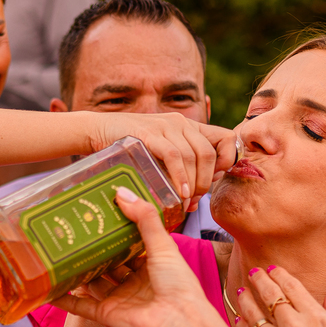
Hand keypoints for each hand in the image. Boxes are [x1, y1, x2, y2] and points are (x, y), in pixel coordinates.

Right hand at [53, 188, 214, 326]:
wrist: (178, 323)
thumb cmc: (179, 285)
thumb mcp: (163, 245)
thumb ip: (144, 219)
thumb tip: (121, 193)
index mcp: (152, 266)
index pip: (130, 245)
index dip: (116, 232)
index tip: (100, 215)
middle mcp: (135, 283)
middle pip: (109, 263)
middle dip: (94, 250)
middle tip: (75, 231)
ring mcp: (119, 299)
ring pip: (93, 282)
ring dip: (79, 271)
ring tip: (59, 253)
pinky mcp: (107, 315)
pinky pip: (82, 306)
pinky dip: (66, 299)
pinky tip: (50, 289)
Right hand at [88, 112, 237, 212]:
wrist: (98, 130)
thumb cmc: (129, 150)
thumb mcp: (159, 157)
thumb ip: (179, 172)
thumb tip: (194, 203)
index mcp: (189, 127)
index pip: (226, 138)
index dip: (227, 160)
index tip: (214, 179)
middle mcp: (181, 123)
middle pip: (209, 153)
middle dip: (206, 182)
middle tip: (193, 201)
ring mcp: (165, 126)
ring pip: (193, 156)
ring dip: (192, 184)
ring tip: (184, 202)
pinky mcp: (149, 133)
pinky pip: (173, 156)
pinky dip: (179, 176)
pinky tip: (178, 192)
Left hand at [233, 266, 325, 326]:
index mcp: (316, 319)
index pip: (291, 286)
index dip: (279, 274)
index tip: (272, 269)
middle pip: (268, 295)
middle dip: (259, 280)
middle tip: (253, 274)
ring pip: (251, 314)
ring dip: (245, 300)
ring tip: (242, 293)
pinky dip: (239, 326)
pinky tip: (238, 321)